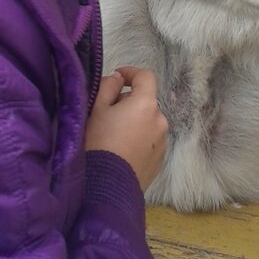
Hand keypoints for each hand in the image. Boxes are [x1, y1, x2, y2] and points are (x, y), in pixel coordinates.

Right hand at [85, 66, 168, 190]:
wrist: (107, 185)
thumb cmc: (99, 142)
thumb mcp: (96, 109)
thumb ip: (108, 87)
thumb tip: (118, 78)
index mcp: (146, 104)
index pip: (146, 77)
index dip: (131, 73)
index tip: (116, 77)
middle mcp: (160, 120)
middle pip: (146, 101)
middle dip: (129, 102)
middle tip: (107, 112)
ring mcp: (162, 142)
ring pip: (148, 122)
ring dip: (135, 121)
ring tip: (114, 135)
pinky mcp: (160, 160)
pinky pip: (150, 140)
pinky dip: (139, 139)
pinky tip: (122, 150)